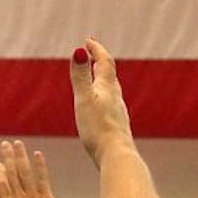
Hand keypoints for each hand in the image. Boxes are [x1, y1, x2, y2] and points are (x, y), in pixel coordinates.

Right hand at [0, 139, 61, 197]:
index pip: (0, 184)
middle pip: (11, 173)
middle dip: (8, 157)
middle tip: (5, 144)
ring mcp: (32, 196)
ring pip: (25, 171)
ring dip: (21, 156)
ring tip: (18, 144)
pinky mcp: (46, 197)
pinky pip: (42, 178)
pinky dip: (40, 165)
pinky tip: (37, 153)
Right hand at [70, 38, 135, 166]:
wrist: (117, 156)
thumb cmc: (98, 129)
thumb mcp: (84, 100)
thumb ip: (80, 77)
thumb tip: (79, 50)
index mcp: (107, 89)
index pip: (104, 62)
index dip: (97, 49)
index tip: (88, 40)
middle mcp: (116, 98)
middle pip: (110, 74)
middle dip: (100, 61)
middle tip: (92, 52)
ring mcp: (118, 112)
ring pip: (112, 89)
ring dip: (103, 78)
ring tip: (96, 76)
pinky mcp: (117, 126)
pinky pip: (112, 104)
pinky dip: (105, 96)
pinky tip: (103, 106)